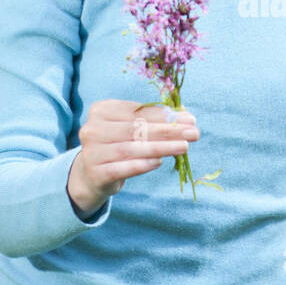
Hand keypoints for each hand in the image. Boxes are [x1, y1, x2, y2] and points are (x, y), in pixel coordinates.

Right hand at [67, 99, 199, 213]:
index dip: (165, 115)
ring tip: (184, 147)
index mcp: (101, 110)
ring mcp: (91, 152)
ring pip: (132, 148)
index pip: (137, 111)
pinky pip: (123, 168)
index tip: (190, 119)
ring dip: (162, 148)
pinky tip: (160, 162)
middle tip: (193, 133)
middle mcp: (92, 129)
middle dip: (168, 131)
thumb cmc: (118, 145)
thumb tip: (184, 115)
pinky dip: (143, 165)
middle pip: (136, 129)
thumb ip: (152, 120)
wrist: (93, 174)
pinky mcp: (96, 173)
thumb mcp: (130, 128)